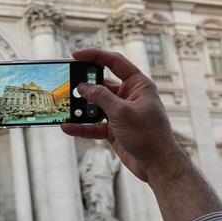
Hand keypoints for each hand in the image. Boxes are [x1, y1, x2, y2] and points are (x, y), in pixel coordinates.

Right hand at [60, 48, 187, 184]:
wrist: (157, 165)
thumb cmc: (148, 134)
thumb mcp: (122, 111)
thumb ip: (100, 97)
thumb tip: (82, 87)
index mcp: (138, 85)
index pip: (115, 62)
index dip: (95, 55)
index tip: (75, 55)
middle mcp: (129, 96)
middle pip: (101, 84)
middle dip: (84, 84)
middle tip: (66, 82)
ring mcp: (120, 113)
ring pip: (95, 105)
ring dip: (80, 107)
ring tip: (64, 107)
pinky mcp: (114, 129)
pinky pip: (94, 124)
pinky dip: (81, 126)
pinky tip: (67, 127)